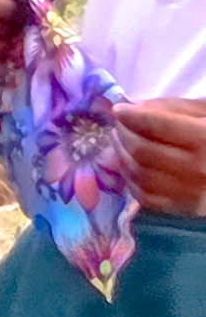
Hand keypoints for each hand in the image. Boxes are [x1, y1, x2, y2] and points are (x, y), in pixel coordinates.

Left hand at [124, 99, 205, 218]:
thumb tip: (137, 107)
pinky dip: (130, 179)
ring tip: (120, 141)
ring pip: (138, 173)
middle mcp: (198, 168)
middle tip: (117, 125)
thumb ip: (175, 108)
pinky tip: (130, 165)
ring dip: (121, 155)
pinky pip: (144, 196)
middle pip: (142, 150)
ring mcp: (189, 192)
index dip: (133, 116)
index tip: (119, 109)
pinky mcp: (183, 209)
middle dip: (122, 134)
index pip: (159, 125)